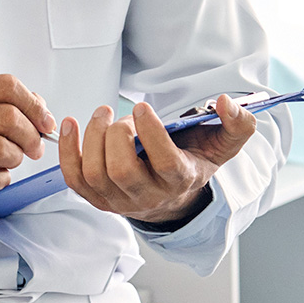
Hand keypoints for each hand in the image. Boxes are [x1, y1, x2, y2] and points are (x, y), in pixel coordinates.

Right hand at [0, 74, 53, 224]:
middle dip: (30, 135)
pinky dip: (1, 179)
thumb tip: (39, 107)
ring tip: (10, 161)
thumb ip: (2, 105)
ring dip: (15, 158)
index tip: (45, 122)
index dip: (33, 104)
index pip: (5, 86)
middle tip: (34, 148)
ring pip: (0, 147)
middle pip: (7, 116)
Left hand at [58, 95, 255, 223]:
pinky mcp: (96, 199)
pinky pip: (74, 178)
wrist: (172, 198)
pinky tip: (70, 125)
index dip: (151, 134)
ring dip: (92, 138)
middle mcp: (147, 196)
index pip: (164, 164)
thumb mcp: (222, 146)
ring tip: (102, 114)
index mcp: (179, 181)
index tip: (143, 108)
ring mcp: (118, 201)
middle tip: (121, 115)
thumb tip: (226, 102)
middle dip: (116, 135)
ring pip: (95, 174)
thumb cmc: (192, 163)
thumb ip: (236, 124)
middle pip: (122, 171)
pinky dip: (67, 150)